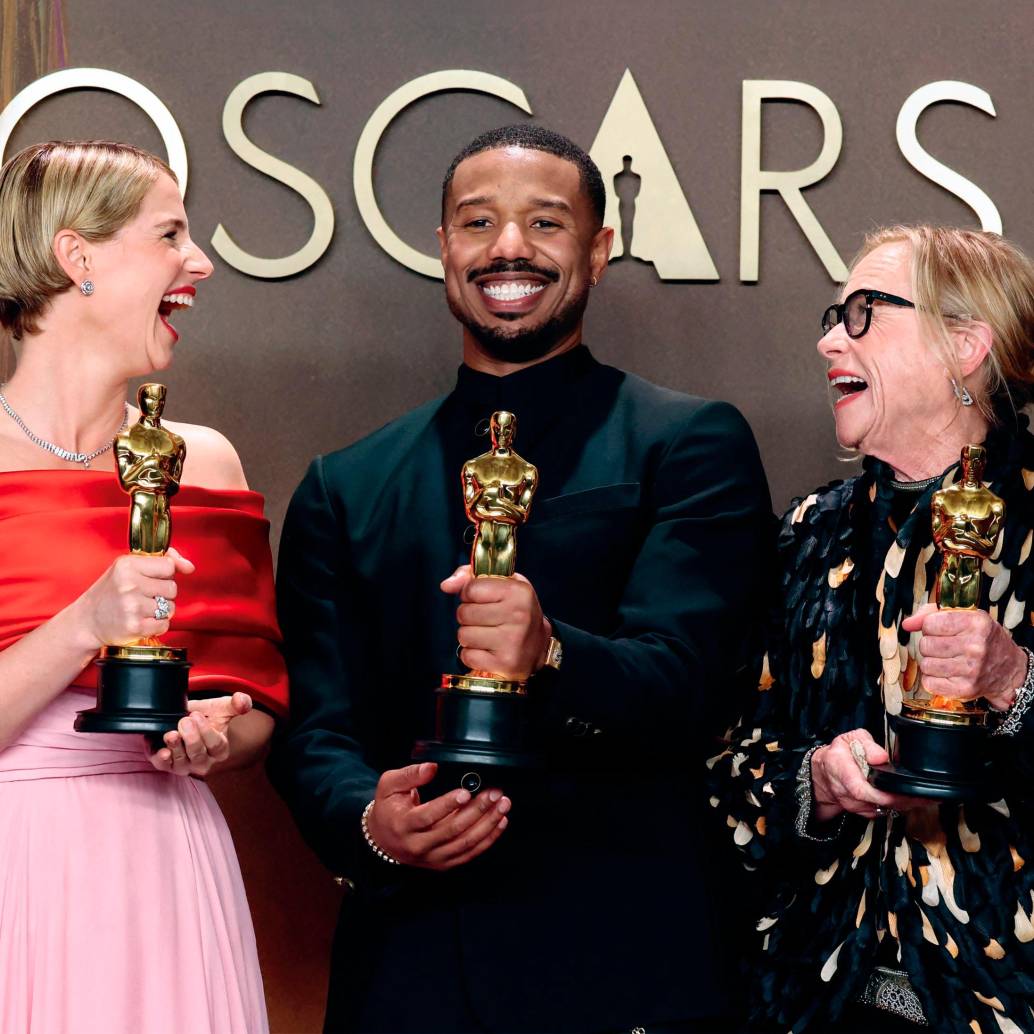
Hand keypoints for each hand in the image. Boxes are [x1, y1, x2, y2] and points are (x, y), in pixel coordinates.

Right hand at [74, 547, 194, 650]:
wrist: (87, 622)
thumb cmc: (111, 593)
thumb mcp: (128, 568)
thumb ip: (161, 561)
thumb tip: (189, 566)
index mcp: (127, 565)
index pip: (169, 566)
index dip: (165, 575)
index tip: (153, 579)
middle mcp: (129, 584)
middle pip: (172, 588)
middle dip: (162, 594)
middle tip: (143, 597)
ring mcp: (132, 606)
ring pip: (170, 607)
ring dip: (160, 611)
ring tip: (140, 609)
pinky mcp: (135, 626)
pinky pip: (164, 625)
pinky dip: (156, 625)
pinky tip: (141, 621)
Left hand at [149, 692, 251, 776]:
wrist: (186, 720)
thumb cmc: (208, 717)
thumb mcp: (222, 708)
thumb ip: (236, 704)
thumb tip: (242, 701)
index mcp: (220, 750)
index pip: (216, 746)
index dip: (206, 732)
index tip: (197, 716)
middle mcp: (203, 762)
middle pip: (198, 755)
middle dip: (191, 739)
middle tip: (185, 721)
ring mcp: (184, 765)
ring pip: (181, 763)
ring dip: (175, 748)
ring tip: (171, 734)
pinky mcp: (166, 764)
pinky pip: (163, 766)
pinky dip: (162, 760)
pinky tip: (162, 751)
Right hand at [365, 762, 509, 869]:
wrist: (383, 840)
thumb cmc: (388, 809)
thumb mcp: (389, 785)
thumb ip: (410, 774)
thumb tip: (432, 767)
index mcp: (404, 824)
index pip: (428, 816)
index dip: (448, 805)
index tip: (466, 792)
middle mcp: (418, 845)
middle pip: (452, 830)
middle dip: (477, 810)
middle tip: (494, 793)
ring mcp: (433, 857)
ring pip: (465, 843)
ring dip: (488, 824)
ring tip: (502, 805)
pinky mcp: (444, 863)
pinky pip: (470, 853)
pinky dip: (488, 839)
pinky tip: (500, 822)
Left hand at [441, 566, 549, 679]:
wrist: (538, 646)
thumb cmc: (516, 611)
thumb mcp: (503, 585)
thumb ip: (470, 577)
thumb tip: (446, 585)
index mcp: (518, 592)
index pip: (471, 589)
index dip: (470, 595)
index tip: (483, 600)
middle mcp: (518, 615)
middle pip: (464, 613)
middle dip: (468, 617)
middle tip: (486, 620)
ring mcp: (512, 641)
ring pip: (463, 635)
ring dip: (470, 636)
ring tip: (487, 635)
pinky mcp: (504, 663)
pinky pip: (467, 656)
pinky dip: (472, 654)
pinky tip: (488, 650)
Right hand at [811, 729, 926, 821]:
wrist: (824, 773)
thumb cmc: (839, 754)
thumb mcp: (850, 738)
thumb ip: (866, 744)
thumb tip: (881, 757)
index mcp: (841, 771)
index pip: (860, 789)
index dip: (883, 794)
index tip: (904, 792)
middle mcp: (846, 793)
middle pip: (877, 803)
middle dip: (903, 800)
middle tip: (927, 796)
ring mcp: (854, 805)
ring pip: (883, 809)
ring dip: (904, 804)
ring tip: (923, 796)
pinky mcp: (863, 812)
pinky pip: (883, 812)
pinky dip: (898, 806)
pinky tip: (908, 798)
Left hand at [902, 604, 1026, 710]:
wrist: (1009, 670)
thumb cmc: (984, 640)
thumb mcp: (966, 616)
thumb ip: (932, 613)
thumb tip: (907, 624)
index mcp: (976, 624)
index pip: (930, 623)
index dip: (930, 626)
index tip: (941, 629)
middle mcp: (975, 647)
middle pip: (925, 645)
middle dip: (930, 644)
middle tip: (945, 646)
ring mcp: (971, 670)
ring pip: (925, 664)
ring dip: (931, 662)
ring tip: (947, 660)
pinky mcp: (965, 689)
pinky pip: (929, 682)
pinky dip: (933, 678)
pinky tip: (947, 673)